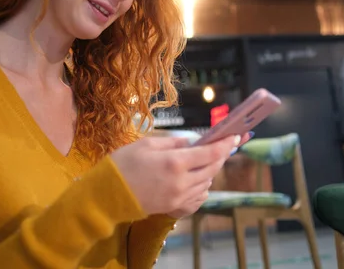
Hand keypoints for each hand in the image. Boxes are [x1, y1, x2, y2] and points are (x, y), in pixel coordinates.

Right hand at [110, 133, 241, 215]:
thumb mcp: (147, 144)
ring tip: (207, 160)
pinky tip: (198, 180)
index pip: (210, 153)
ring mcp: (179, 198)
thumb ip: (174, 142)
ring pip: (207, 184)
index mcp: (175, 162)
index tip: (235, 136)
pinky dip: (203, 188)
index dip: (225, 144)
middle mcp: (182, 182)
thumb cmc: (123, 164)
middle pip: (212, 168)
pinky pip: (198, 198)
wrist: (108, 195)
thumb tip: (192, 142)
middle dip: (221, 156)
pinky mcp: (174, 208)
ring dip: (211, 171)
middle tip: (225, 146)